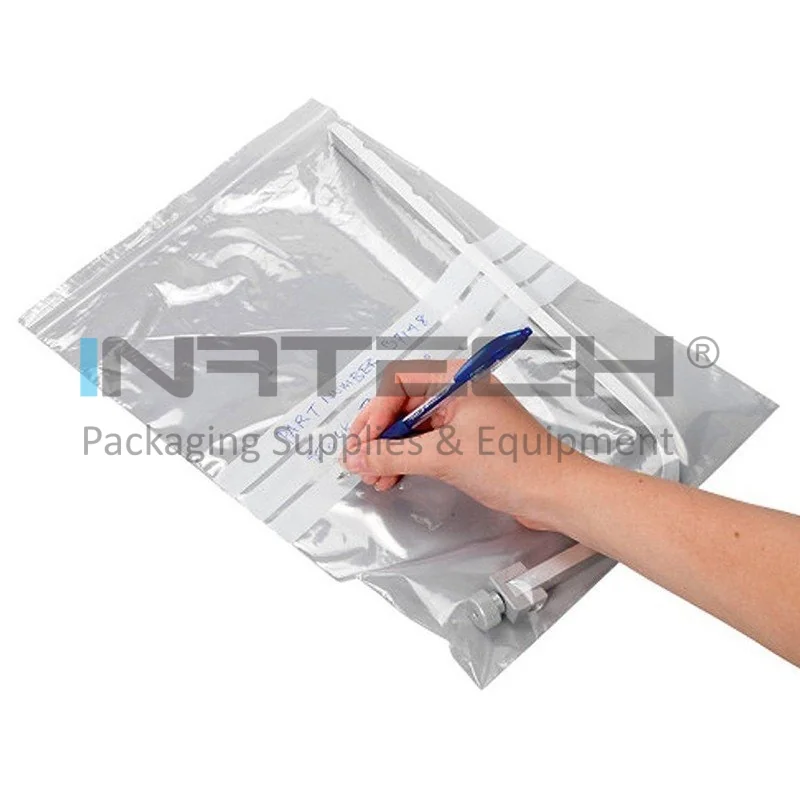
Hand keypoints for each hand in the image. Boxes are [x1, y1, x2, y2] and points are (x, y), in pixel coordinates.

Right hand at [342, 360, 589, 529]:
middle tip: (361, 461)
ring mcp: (466, 417)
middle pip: (403, 407)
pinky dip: (409, 459)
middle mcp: (462, 392)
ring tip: (375, 476)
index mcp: (459, 379)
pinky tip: (395, 476)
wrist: (556, 494)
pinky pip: (428, 443)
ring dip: (391, 452)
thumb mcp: (443, 457)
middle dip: (379, 437)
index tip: (361, 443)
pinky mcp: (469, 441)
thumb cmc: (518, 464)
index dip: (374, 415)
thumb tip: (360, 456)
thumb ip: (393, 456)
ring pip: (414, 428)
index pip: (398, 385)